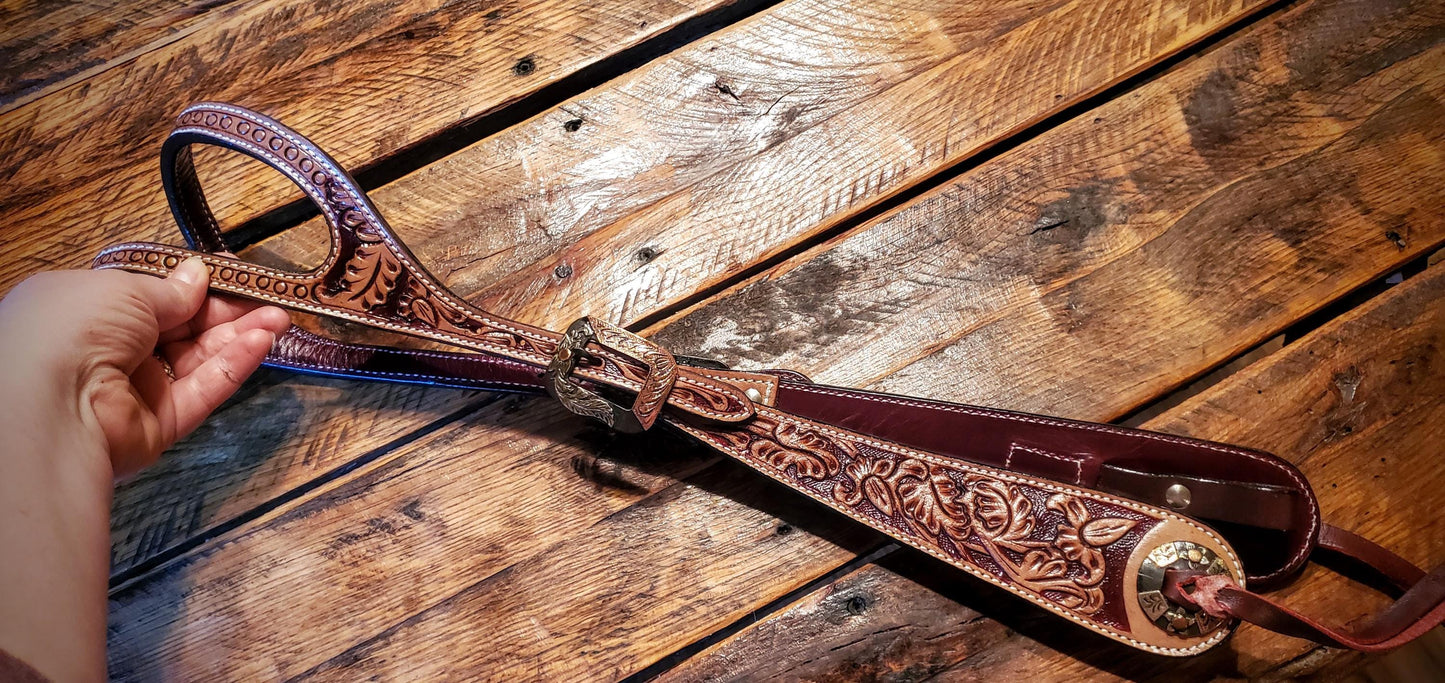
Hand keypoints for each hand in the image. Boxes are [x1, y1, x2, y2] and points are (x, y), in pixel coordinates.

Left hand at [0, 257, 290, 476]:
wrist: (50, 404)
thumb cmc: (70, 330)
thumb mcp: (123, 289)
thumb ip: (168, 288)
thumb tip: (197, 275)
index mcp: (88, 311)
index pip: (151, 297)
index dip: (193, 285)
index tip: (233, 274)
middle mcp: (110, 350)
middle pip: (182, 328)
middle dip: (227, 311)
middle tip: (269, 298)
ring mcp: (136, 390)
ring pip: (198, 359)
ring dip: (240, 336)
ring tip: (279, 318)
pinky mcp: (159, 424)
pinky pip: (202, 390)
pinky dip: (232, 366)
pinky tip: (262, 343)